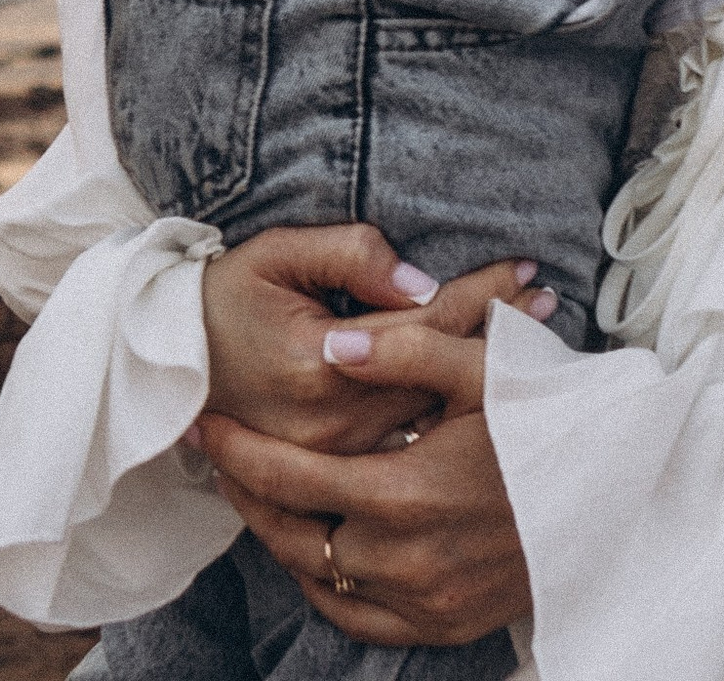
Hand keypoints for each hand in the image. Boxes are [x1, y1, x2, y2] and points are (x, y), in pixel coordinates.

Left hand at [198, 322, 527, 649]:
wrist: (619, 495)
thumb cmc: (552, 422)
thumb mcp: (488, 370)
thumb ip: (408, 350)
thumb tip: (338, 342)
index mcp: (405, 491)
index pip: (292, 477)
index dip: (241, 452)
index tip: (208, 427)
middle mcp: (402, 557)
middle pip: (291, 533)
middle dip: (247, 492)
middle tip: (222, 458)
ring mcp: (419, 600)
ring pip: (316, 577)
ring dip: (281, 535)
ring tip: (261, 495)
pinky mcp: (438, 625)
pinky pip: (353, 616)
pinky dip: (323, 584)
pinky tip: (317, 548)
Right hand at [200, 225, 555, 455]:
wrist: (173, 365)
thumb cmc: (227, 297)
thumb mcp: (279, 253)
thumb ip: (352, 257)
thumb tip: (421, 281)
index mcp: (321, 361)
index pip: (423, 322)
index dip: (480, 293)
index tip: (528, 268)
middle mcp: (331, 420)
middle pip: (435, 372)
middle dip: (495, 333)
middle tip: (550, 302)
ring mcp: (330, 456)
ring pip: (426, 414)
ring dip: (479, 377)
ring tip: (532, 344)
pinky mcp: (328, 470)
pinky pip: (401, 444)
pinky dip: (445, 414)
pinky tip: (479, 393)